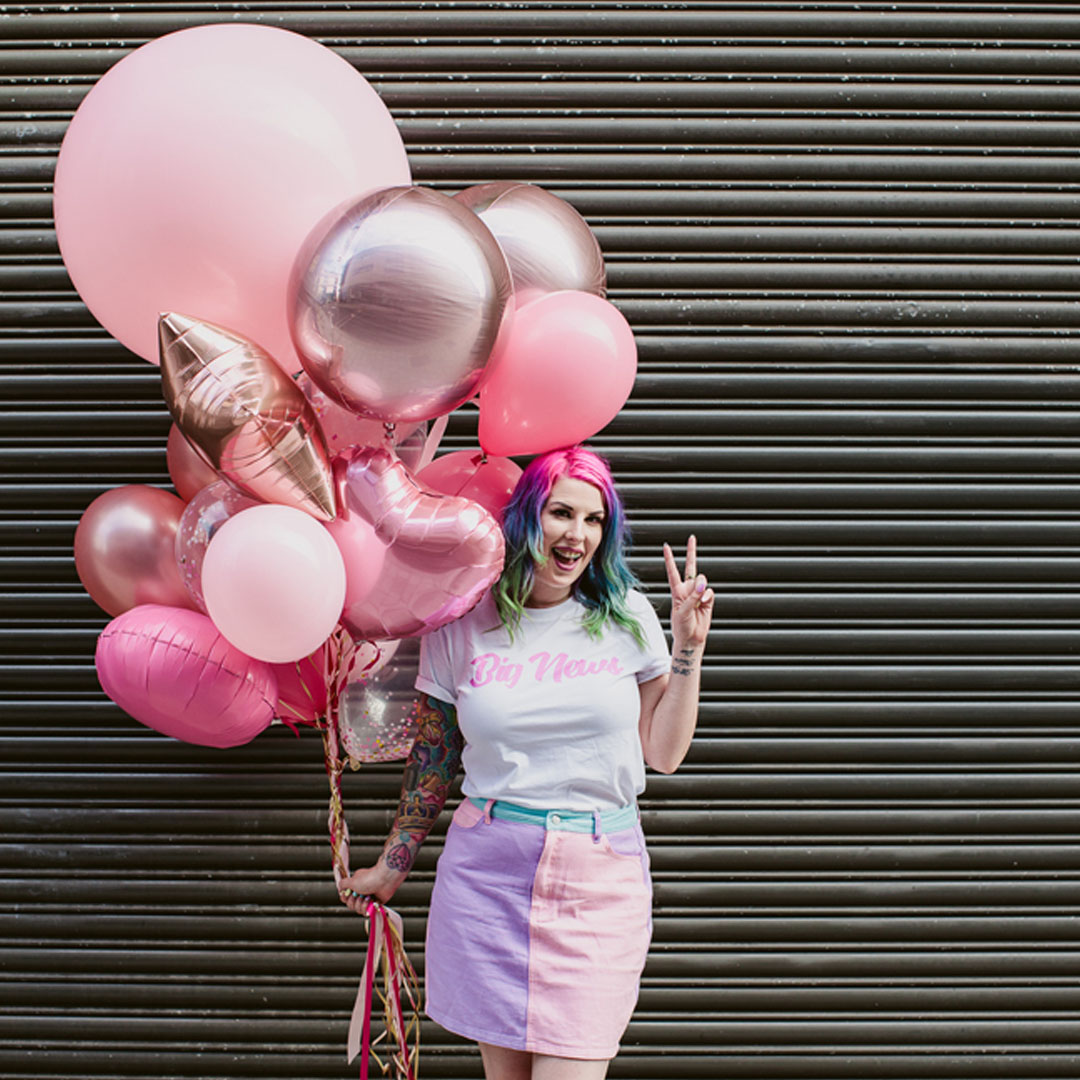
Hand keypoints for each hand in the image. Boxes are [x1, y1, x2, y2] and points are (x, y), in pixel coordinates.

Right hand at [340, 861, 407, 913]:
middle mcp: (361, 892)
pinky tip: (371, 900)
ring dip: (361, 904)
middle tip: (358, 895)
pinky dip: (367, 907)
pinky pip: (366, 912)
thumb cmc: (369, 878)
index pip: (345, 897)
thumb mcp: (352, 880)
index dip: (345, 898)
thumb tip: (339, 888)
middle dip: (353, 902)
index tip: (348, 894)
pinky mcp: (375, 904)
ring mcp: (368, 898)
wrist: (385, 880)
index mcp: (355, 886)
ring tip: (366, 897)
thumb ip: (343, 884)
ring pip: (358, 910)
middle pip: (351, 905)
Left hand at [663, 535, 713, 649]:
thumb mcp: (682, 611)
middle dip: (691, 552)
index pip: (672, 571)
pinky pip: (710, 592)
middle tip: (691, 537)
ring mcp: (698, 593)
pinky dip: (707, 598)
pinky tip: (704, 605)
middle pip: (691, 567)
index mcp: (676, 590)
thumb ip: (692, 596)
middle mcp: (687, 589)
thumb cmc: (681, 626)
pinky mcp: (708, 599)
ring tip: (698, 601)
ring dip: (701, 588)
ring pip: (702, 580)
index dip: (669, 559)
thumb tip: (702, 584)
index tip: (666, 546)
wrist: (691, 638)